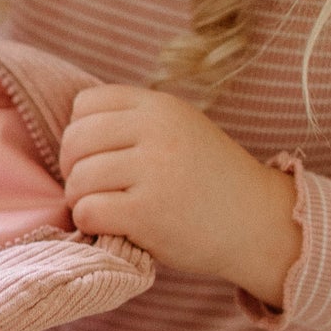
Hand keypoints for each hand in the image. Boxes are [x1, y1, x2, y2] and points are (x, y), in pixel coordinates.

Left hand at [59, 84, 300, 305]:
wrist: (261, 225)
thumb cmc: (209, 181)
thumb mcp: (179, 131)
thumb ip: (132, 123)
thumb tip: (69, 133)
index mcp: (160, 106)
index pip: (86, 103)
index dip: (80, 133)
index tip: (96, 156)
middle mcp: (156, 131)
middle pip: (75, 141)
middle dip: (73, 168)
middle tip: (93, 189)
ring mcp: (153, 171)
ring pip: (77, 178)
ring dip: (80, 199)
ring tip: (104, 209)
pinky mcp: (148, 212)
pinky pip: (88, 210)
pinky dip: (89, 222)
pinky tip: (111, 227)